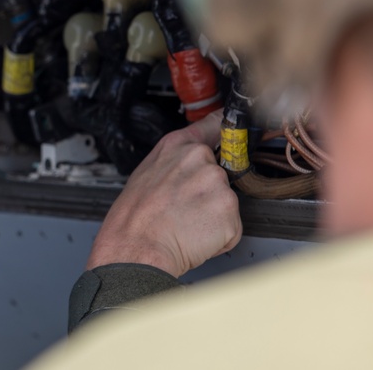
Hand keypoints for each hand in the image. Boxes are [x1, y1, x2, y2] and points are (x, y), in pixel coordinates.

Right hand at [86, 109, 241, 276]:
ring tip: (186, 222)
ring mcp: (218, 184)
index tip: (236, 131)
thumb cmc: (135, 216)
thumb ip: (174, 160)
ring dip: (214, 216)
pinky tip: (196, 235)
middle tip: (183, 207)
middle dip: (208, 192)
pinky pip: (232, 227)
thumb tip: (189, 161)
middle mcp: (200, 159)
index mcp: (178, 146)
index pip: (215, 126)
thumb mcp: (147, 172)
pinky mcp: (230, 212)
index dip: (228, 132)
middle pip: (220, 174)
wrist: (136, 246)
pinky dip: (220, 236)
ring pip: (226, 202)